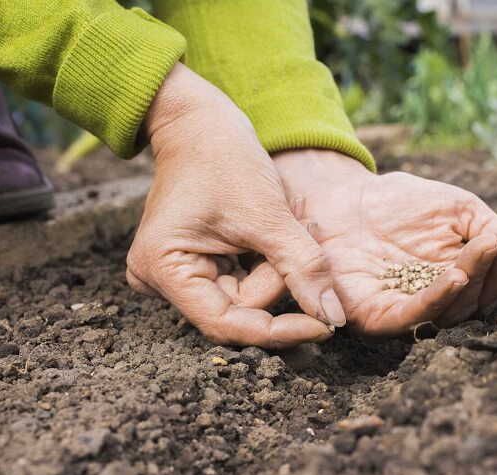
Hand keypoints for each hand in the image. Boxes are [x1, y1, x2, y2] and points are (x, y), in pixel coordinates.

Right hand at [125, 65, 345, 347]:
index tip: (325, 327)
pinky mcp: (198, 264)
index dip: (280, 331)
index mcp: (164, 270)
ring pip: (249, 294)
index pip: (228, 325)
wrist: (200, 121)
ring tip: (292, 218)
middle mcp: (163, 279)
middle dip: (279, 276)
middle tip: (305, 229)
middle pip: (241, 308)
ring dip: (277, 263)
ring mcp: (179, 273)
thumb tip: (333, 319)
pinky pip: (245, 279)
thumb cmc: (224, 158)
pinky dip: (268, 259)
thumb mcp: (270, 216)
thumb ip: (303, 269)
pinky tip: (277, 226)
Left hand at [272, 150, 496, 335]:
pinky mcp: (376, 318)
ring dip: (477, 279)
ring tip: (491, 245)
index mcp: (463, 282)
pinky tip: (458, 275)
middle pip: (483, 302)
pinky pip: (412, 317)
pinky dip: (438, 299)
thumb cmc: (402, 202)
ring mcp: (409, 312)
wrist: (344, 195)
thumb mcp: (459, 210)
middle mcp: (440, 304)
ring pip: (454, 311)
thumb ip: (492, 235)